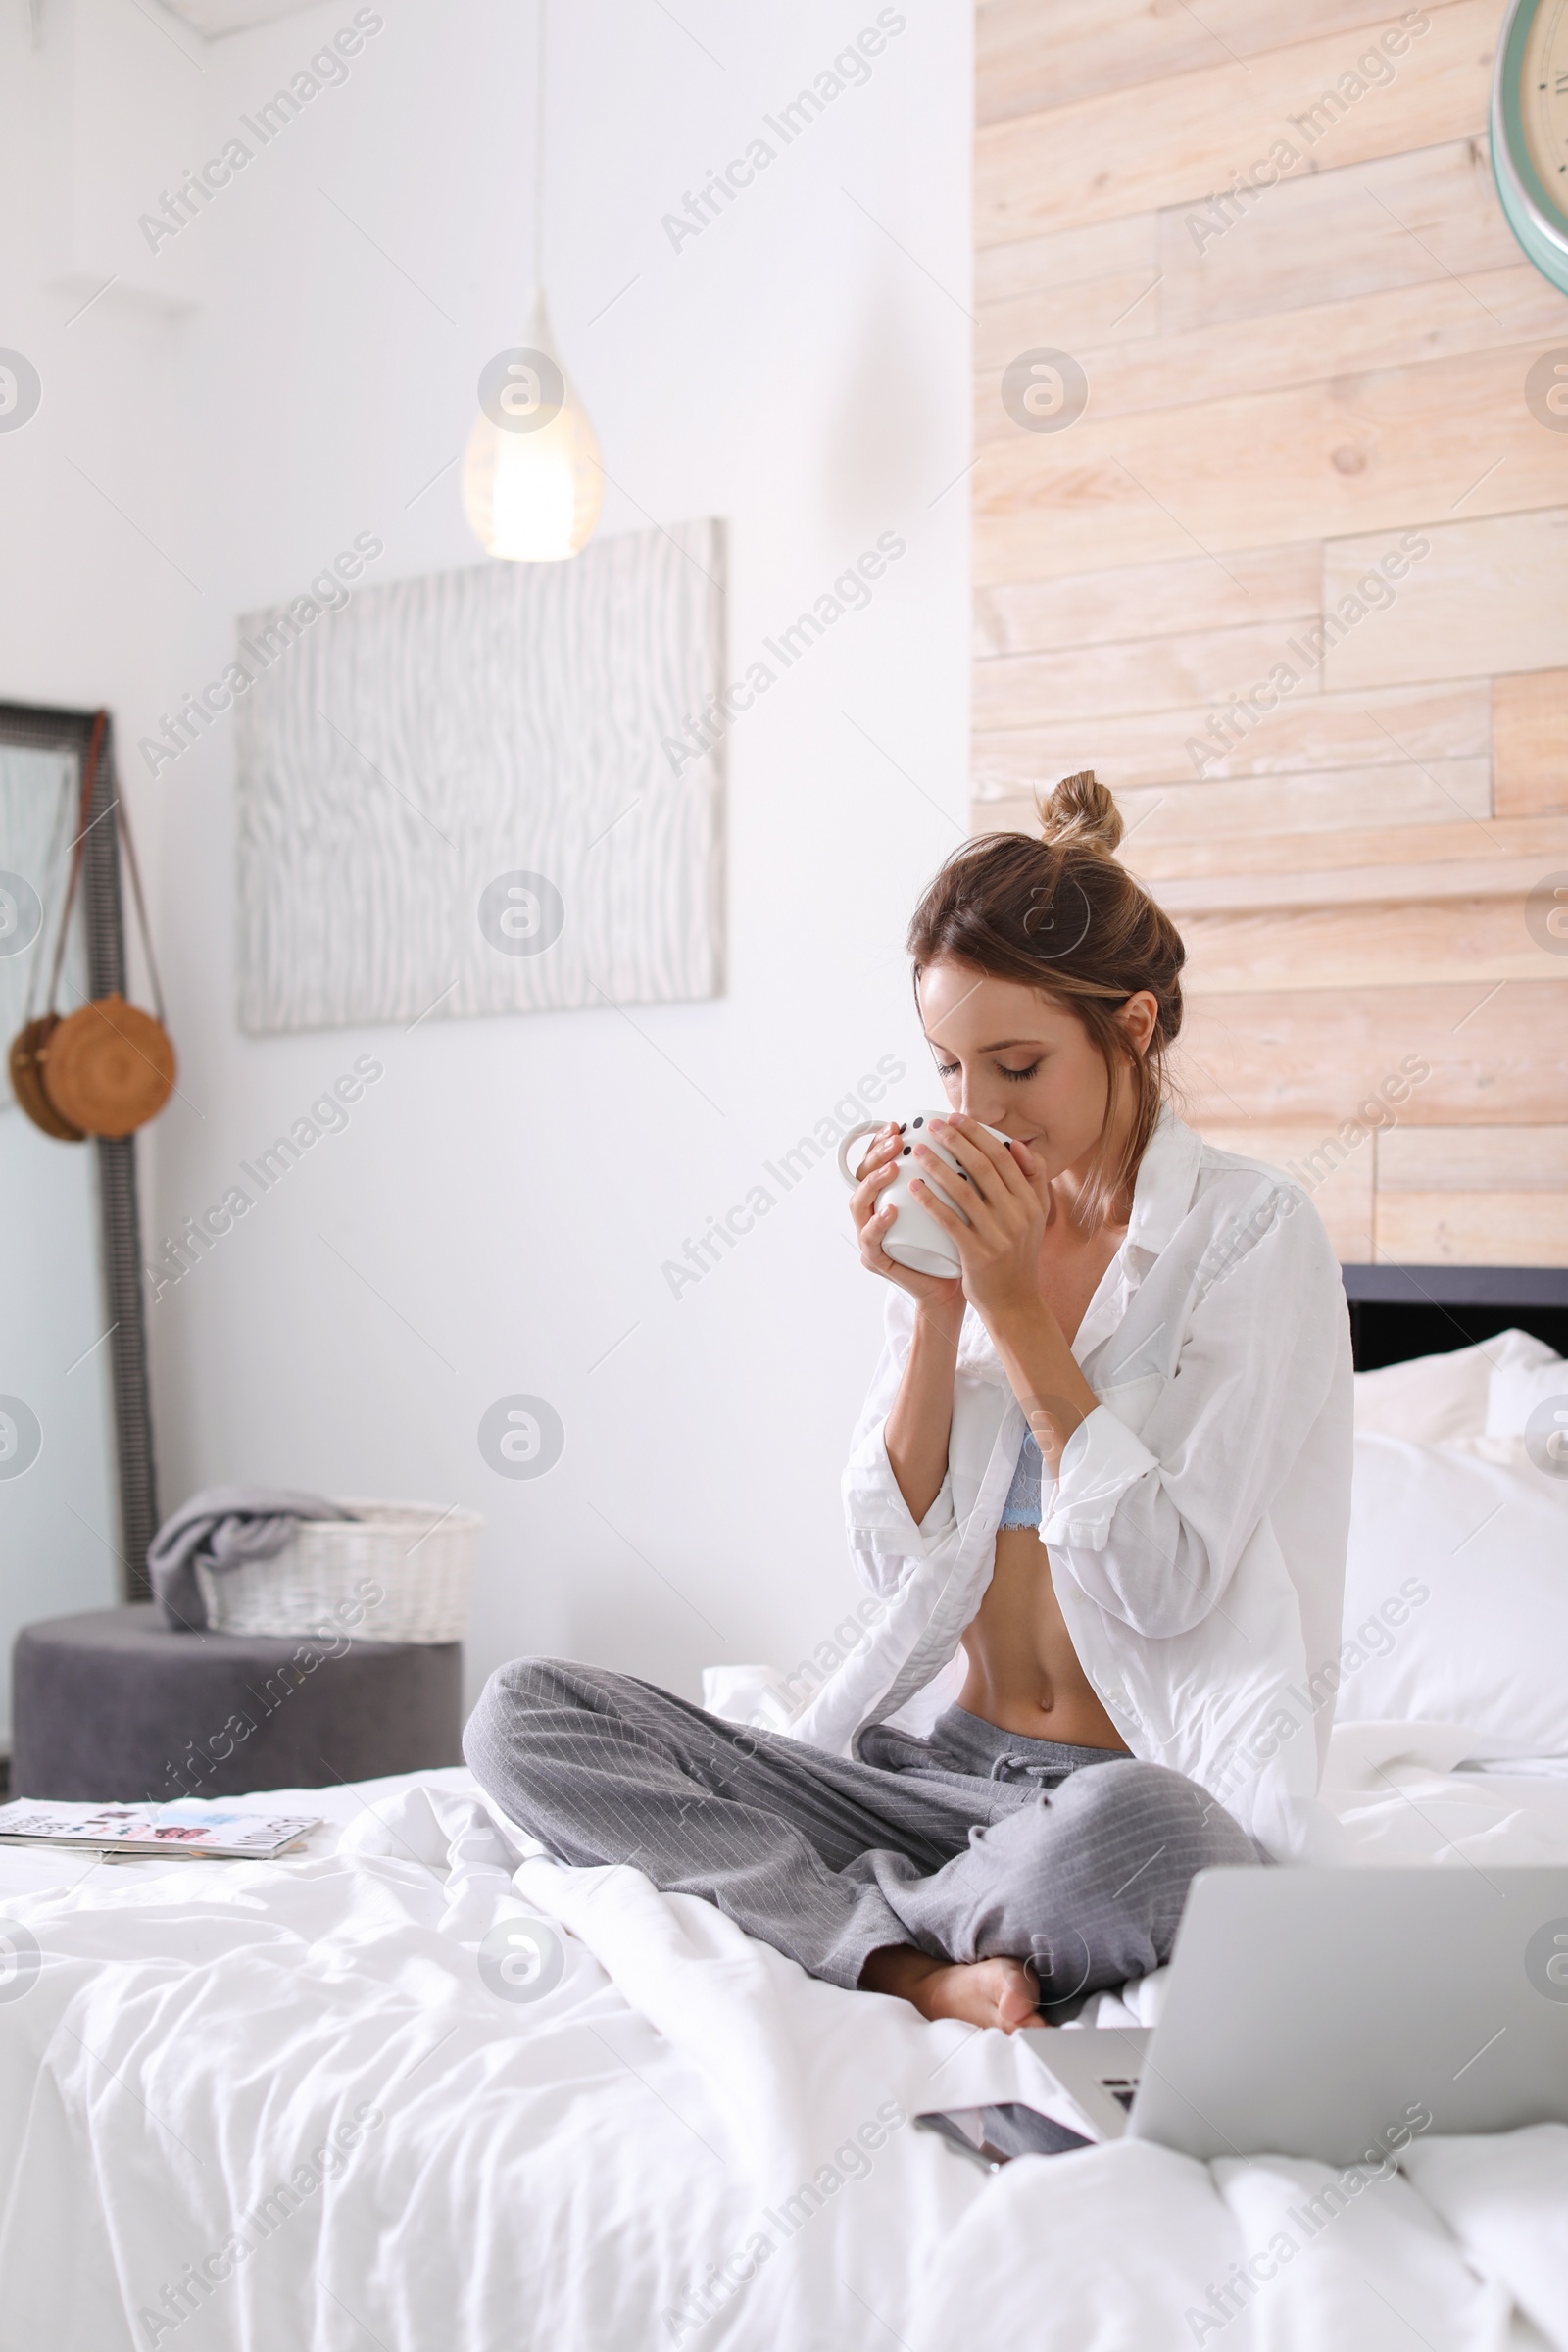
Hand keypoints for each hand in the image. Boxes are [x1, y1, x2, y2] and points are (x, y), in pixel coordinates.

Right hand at [850, 1123, 964, 1316]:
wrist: (954, 1287)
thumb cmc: (959, 1243)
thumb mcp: (964, 1204)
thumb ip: (969, 1176)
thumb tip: (994, 1141)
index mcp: (891, 1196)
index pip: (877, 1161)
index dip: (881, 1141)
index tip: (898, 1124)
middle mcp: (874, 1213)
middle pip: (861, 1176)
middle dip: (876, 1154)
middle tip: (896, 1140)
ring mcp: (872, 1238)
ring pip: (858, 1205)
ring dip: (872, 1183)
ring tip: (893, 1167)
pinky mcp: (878, 1262)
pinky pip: (870, 1241)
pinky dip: (877, 1225)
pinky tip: (891, 1211)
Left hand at [908, 1115, 1048, 1333]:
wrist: (1015, 1302)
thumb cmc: (1017, 1256)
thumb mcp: (1035, 1218)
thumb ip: (1032, 1181)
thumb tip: (1019, 1145)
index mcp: (1032, 1202)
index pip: (1004, 1157)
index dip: (978, 1134)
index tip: (957, 1118)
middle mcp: (1018, 1215)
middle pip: (983, 1168)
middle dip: (956, 1141)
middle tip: (933, 1126)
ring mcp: (998, 1235)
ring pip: (964, 1190)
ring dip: (938, 1165)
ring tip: (918, 1151)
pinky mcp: (977, 1254)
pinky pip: (950, 1221)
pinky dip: (931, 1201)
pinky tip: (914, 1186)